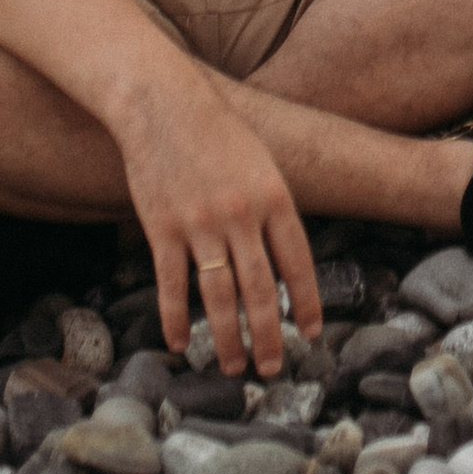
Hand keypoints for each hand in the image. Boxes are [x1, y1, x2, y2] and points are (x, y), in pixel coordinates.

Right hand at [112, 52, 323, 380]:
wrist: (164, 104)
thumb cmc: (216, 131)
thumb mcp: (260, 161)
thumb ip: (273, 206)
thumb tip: (286, 256)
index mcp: (273, 196)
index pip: (297, 262)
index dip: (305, 302)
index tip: (310, 334)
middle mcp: (241, 214)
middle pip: (260, 288)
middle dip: (269, 335)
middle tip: (272, 369)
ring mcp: (200, 224)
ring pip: (219, 296)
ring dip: (228, 338)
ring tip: (234, 367)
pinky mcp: (162, 228)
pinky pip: (172, 285)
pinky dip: (175, 319)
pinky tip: (179, 343)